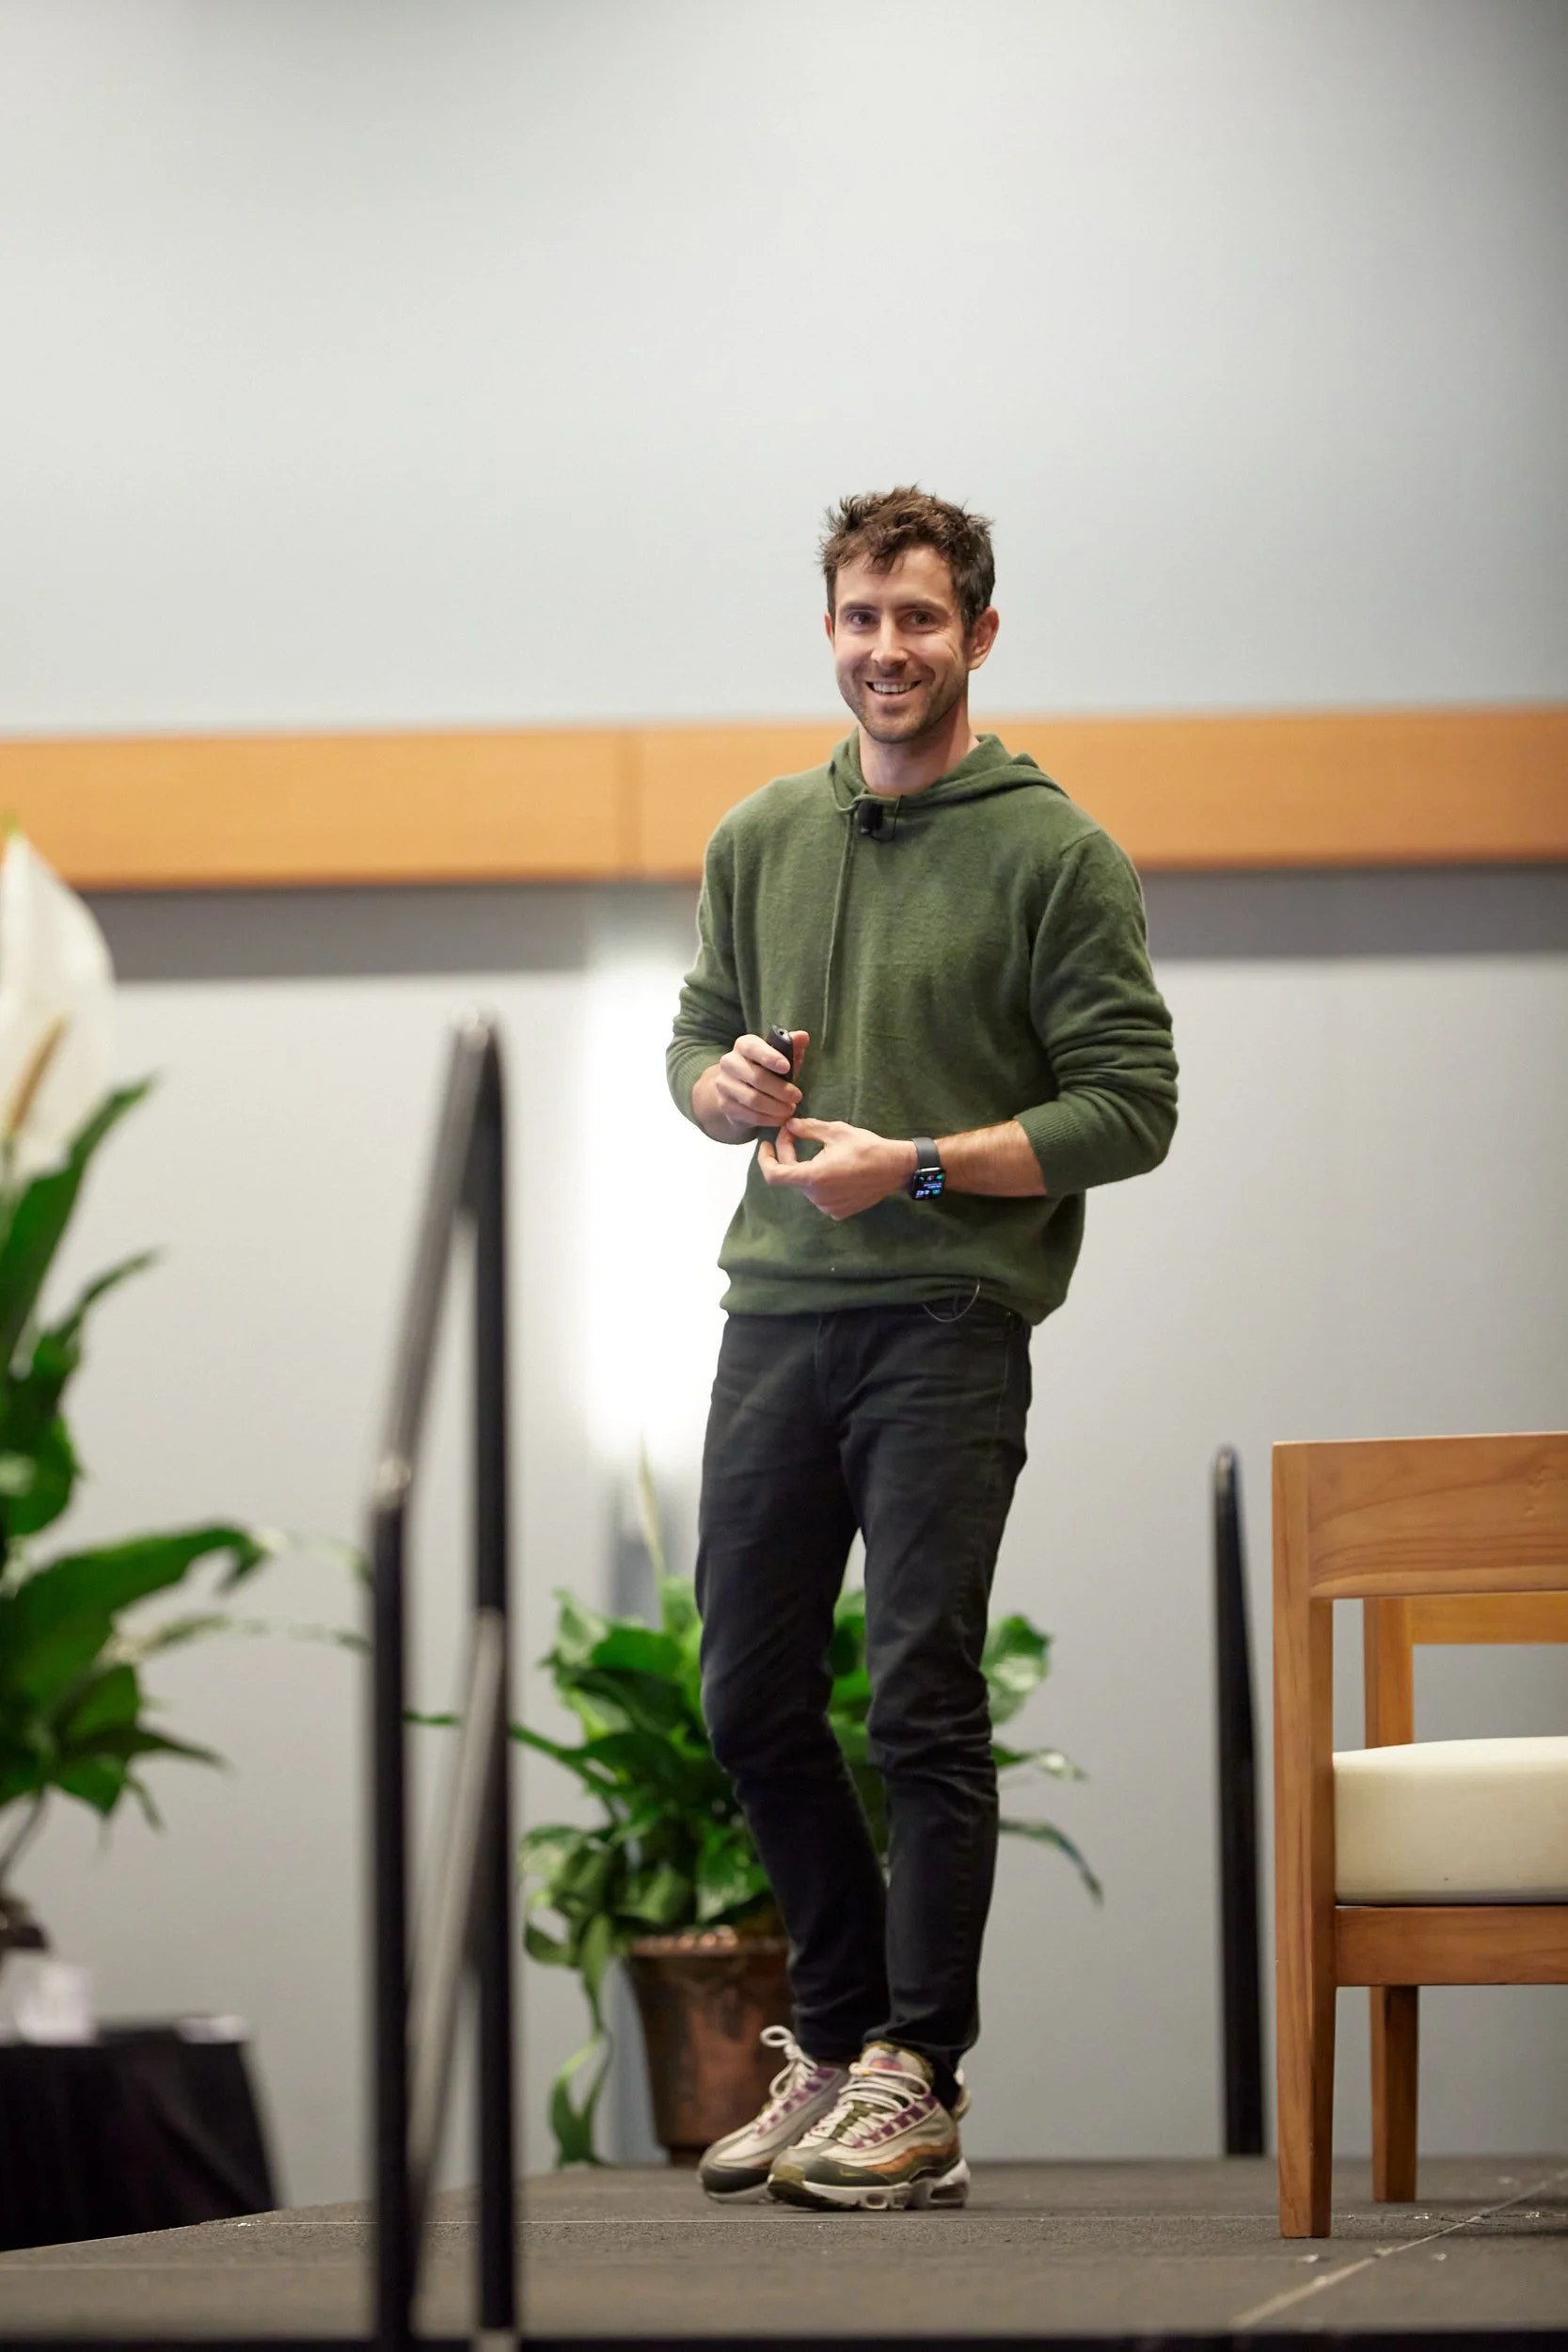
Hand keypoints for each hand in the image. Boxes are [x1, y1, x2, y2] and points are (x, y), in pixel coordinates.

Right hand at [697, 1030, 806, 1135]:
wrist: (739, 1088)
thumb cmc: (766, 1068)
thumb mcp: (780, 1056)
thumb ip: (791, 1046)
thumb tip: (803, 1036)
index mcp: (743, 1045)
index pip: (753, 1047)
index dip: (770, 1057)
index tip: (786, 1067)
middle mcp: (729, 1062)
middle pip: (756, 1077)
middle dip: (781, 1089)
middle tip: (797, 1097)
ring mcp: (724, 1084)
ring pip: (753, 1099)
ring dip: (776, 1107)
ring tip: (790, 1109)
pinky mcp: (725, 1105)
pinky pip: (749, 1115)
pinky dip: (768, 1119)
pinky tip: (780, 1118)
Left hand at [757, 1117, 915, 1220]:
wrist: (896, 1168)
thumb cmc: (867, 1147)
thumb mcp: (835, 1131)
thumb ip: (807, 1129)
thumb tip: (790, 1126)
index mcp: (813, 1178)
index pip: (774, 1175)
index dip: (765, 1160)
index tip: (766, 1145)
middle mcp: (817, 1197)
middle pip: (791, 1175)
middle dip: (789, 1154)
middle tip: (796, 1132)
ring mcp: (828, 1207)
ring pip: (805, 1185)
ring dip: (806, 1167)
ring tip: (821, 1151)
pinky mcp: (838, 1212)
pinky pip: (820, 1195)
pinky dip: (819, 1180)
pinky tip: (834, 1167)